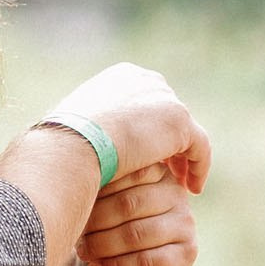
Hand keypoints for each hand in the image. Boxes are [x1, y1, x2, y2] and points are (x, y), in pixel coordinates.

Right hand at [50, 62, 212, 189]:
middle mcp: (146, 80)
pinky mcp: (180, 120)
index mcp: (121, 76)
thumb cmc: (65, 141)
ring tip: (180, 182)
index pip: (144, 102)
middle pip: (167, 113)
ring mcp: (165, 98)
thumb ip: (92, 128)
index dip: (149, 128)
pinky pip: (199, 147)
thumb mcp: (76, 128)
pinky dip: (199, 167)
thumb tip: (88, 144)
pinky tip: (192, 189)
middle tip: (169, 170)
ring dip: (183, 157)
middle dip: (169, 141)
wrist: (74, 145)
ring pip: (184, 130)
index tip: (147, 154)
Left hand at [76, 163, 200, 265]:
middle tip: (75, 232)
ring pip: (135, 234)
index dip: (97, 190)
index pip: (127, 172)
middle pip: (128, 205)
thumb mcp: (106, 202)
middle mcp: (176, 193)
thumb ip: (99, 186)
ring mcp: (185, 224)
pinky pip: (146, 261)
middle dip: (95, 222)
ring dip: (102, 245)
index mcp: (157, 172)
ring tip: (83, 252)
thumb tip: (74, 180)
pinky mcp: (186, 255)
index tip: (76, 203)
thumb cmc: (113, 228)